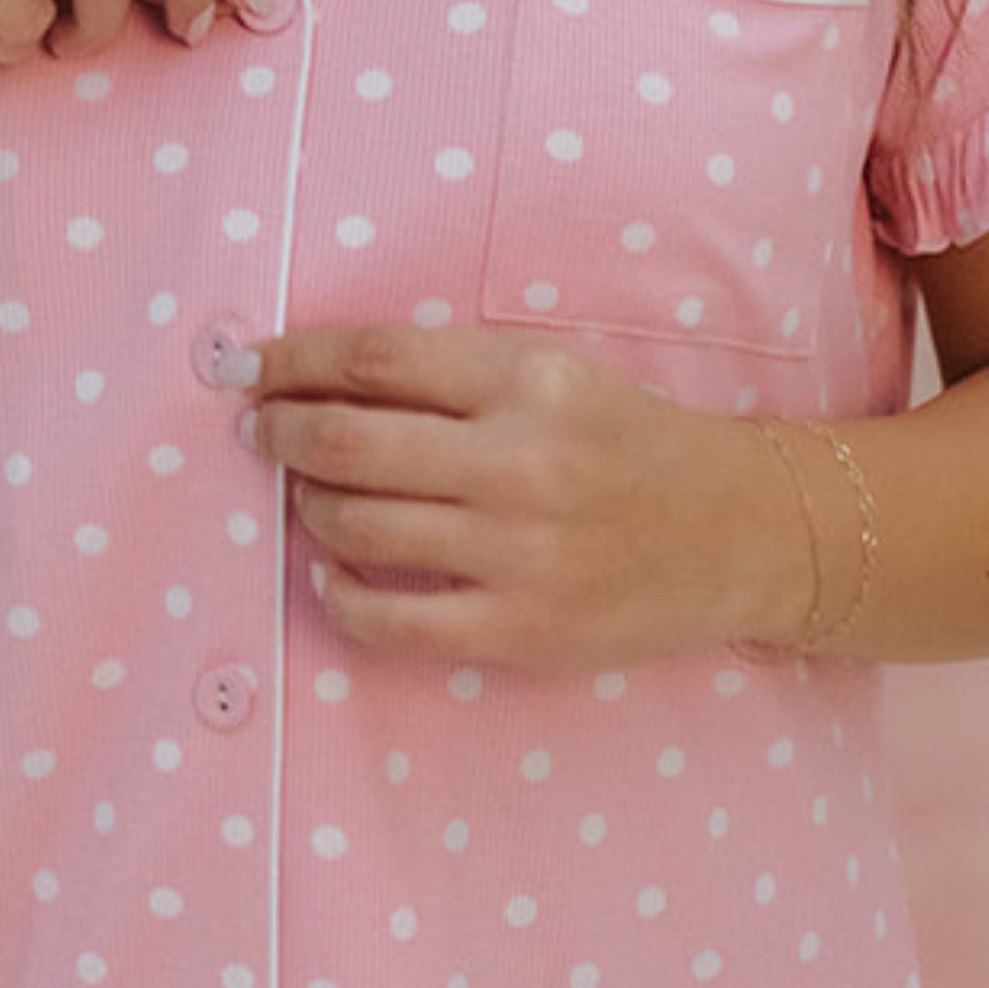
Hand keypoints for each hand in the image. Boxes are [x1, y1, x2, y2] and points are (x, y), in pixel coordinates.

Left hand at [240, 320, 817, 672]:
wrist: (738, 532)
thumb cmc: (630, 444)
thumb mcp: (557, 375)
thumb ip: (452, 374)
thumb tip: (319, 379)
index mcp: (531, 380)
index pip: (375, 358)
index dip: (293, 360)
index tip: (249, 367)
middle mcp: (524, 462)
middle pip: (350, 441)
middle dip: (280, 433)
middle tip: (259, 432)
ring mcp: (522, 552)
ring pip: (358, 525)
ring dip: (308, 507)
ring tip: (308, 497)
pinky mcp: (521, 629)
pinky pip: (389, 619)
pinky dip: (338, 593)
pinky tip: (330, 572)